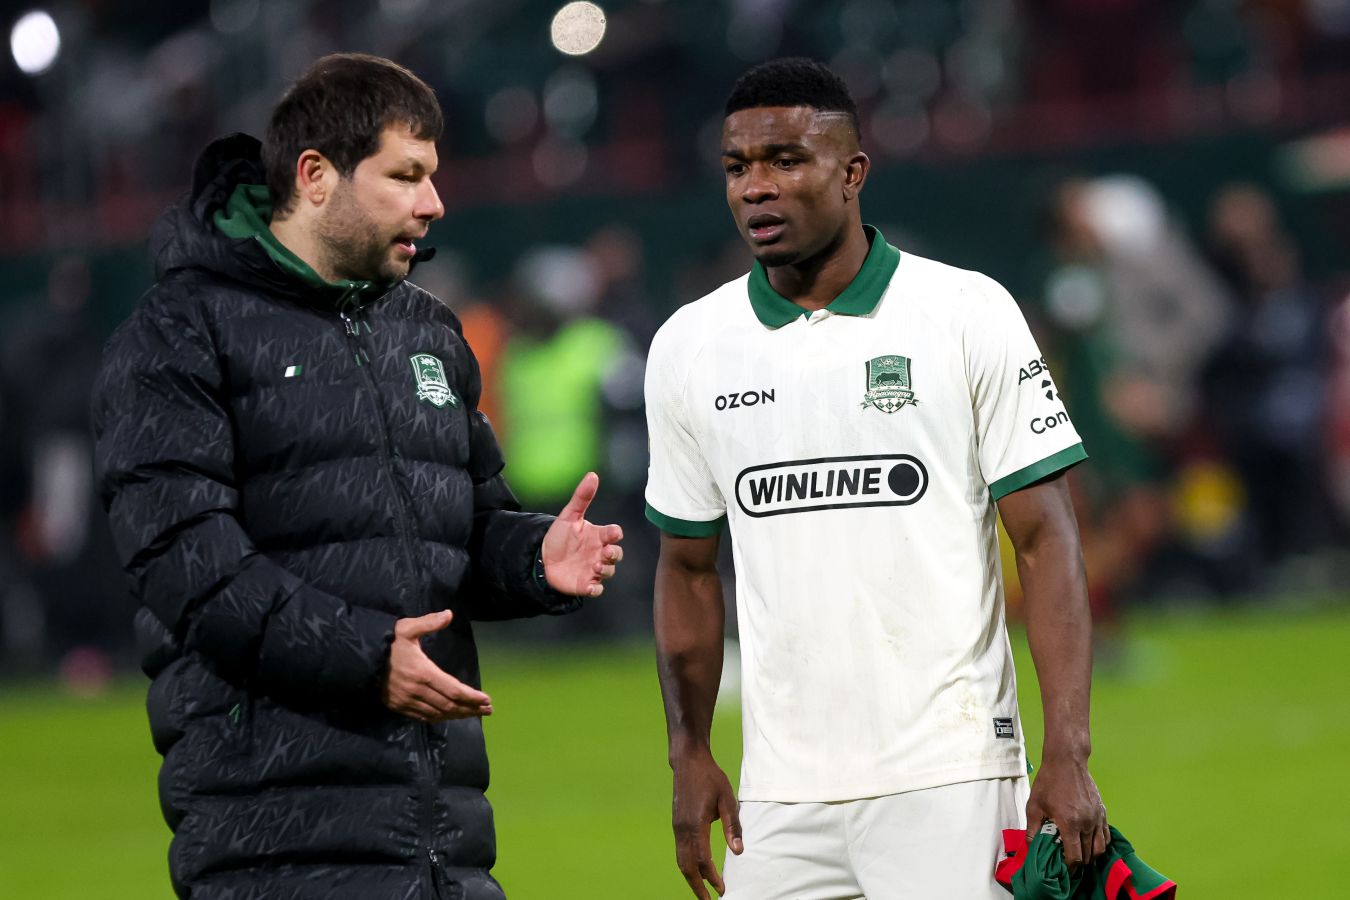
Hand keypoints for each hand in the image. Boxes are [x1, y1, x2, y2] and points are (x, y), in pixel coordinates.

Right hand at [382, 610, 492, 721]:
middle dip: (470, 708)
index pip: (454, 690)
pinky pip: (423, 717)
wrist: (358, 659)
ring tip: (474, 713)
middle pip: (449, 705)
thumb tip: (449, 614)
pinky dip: (439, 718)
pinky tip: (449, 716)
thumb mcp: (406, 628)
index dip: (472, 697)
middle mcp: (417, 691)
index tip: (486, 699)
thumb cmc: (386, 643)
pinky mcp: (398, 707)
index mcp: (423, 672)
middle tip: (487, 710)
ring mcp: (407, 701)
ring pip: (438, 714)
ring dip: (458, 715)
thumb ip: (429, 622)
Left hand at [541, 471, 623, 597]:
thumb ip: (582, 497)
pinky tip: (591, 586)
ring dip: (605, 570)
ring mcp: (594, 570)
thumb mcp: (569, 516)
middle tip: (606, 551)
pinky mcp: (585, 584)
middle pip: (616, 554)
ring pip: (608, 572)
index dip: (615, 534)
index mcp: (598, 536)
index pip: (613, 534)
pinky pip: (596, 589)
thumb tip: (592, 475)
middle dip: (614, 553)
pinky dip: (595, 589)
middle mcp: (599, 553)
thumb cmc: (560, 537)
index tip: (613, 533)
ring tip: (596, 566)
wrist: (543, 559)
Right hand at [671, 748, 741, 898]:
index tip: (722, 889)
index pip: (704, 860)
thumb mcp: (727, 799)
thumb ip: (733, 826)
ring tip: (702, 890)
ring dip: (690, 878)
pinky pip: (680, 851)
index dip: (712, 877)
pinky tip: (696, 870)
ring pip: (681, 860)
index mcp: (696, 825)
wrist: (688, 761)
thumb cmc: (710, 778)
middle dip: (697, 886)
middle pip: (687, 866)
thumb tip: (738, 851)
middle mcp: (683, 829)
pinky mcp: (677, 824)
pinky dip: (687, 865)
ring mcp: (677, 827)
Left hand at [1025, 756, 1107, 871]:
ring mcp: (1097, 817)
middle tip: (1068, 862)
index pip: (1075, 856)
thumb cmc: (1048, 782)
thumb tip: (1029, 846)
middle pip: (1088, 855)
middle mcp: (1087, 823)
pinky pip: (1106, 835)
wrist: (1066, 762)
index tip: (1063, 869)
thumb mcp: (1034, 805)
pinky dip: (1100, 843)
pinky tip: (1089, 842)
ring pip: (1100, 847)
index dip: (1069, 867)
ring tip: (1080, 854)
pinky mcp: (1102, 811)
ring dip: (1091, 855)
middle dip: (1079, 862)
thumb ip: (1032, 829)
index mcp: (1069, 823)